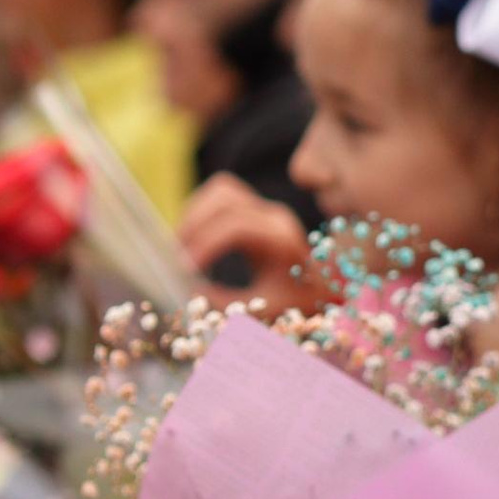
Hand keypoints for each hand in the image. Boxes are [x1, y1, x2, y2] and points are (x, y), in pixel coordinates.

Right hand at [178, 174, 315, 313]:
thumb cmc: (296, 299)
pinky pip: (220, 196)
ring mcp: (263, 207)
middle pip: (225, 199)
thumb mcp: (263, 307)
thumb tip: (187, 292)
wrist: (321, 285)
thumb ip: (227, 301)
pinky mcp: (253, 207)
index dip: (206, 243)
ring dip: (195, 214)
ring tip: (181, 247)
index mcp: (281, 238)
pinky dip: (200, 213)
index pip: (236, 226)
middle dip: (194, 226)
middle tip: (176, 258)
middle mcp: (273, 215)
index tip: (185, 270)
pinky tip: (192, 241)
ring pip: (221, 190)